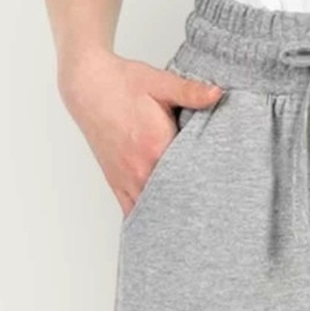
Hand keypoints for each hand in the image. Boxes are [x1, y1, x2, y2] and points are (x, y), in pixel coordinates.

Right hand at [58, 53, 221, 215]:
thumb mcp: (160, 83)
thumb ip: (191, 92)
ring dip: (171, 215)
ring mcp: (127, 179)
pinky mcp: (116, 183)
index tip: (221, 190)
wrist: (87, 85)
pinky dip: (147, 220)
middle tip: (211, 212)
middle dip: (193, 205)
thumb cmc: (123, 83)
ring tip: (190, 223)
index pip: (192, 176)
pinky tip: (162, 227)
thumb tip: (218, 93)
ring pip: (155, 211)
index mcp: (157, 146)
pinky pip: (132, 212)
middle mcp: (141, 169)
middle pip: (175, 199)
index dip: (208, 185)